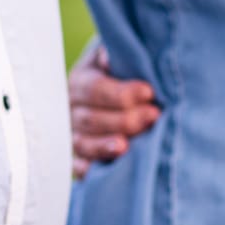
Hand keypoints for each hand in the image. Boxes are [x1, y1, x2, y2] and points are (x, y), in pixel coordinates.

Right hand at [68, 44, 159, 178]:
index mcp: (80, 80)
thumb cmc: (123, 72)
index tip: (149, 93)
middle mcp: (71, 108)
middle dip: (123, 119)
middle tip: (153, 116)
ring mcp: (72, 134)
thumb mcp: (119, 57)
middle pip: (91, 118)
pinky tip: (104, 170)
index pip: (95, 89)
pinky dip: (87, 170)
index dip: (121, 93)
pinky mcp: (77, 158)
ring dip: (103, 146)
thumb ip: (116, 55)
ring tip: (126, 147)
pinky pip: (77, 167)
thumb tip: (109, 59)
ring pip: (82, 143)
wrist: (116, 90)